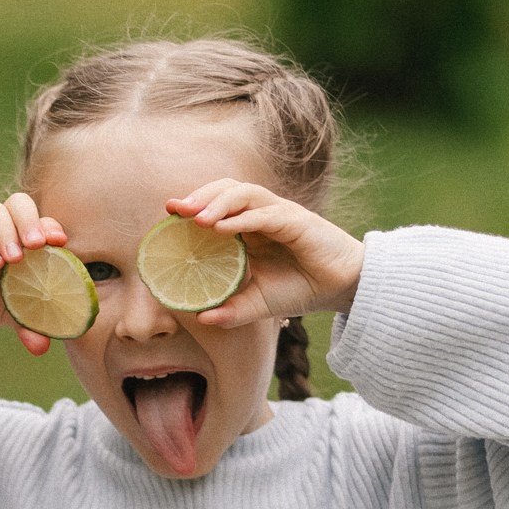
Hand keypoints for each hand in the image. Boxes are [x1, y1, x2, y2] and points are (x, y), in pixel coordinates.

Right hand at [0, 191, 70, 357]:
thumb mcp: (11, 312)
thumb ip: (28, 325)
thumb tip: (42, 347)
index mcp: (23, 238)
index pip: (41, 221)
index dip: (51, 227)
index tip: (61, 243)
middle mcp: (4, 228)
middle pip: (19, 203)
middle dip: (32, 221)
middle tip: (38, 245)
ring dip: (8, 232)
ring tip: (15, 260)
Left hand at [164, 179, 363, 329]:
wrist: (340, 289)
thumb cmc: (301, 288)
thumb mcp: (259, 303)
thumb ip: (232, 310)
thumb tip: (202, 319)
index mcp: (250, 227)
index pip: (218, 205)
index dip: (194, 204)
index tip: (168, 212)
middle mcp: (262, 214)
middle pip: (227, 190)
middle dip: (199, 197)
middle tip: (174, 209)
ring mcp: (279, 214)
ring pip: (245, 193)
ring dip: (218, 203)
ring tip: (196, 219)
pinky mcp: (297, 221)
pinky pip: (266, 214)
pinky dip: (243, 218)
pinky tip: (222, 228)